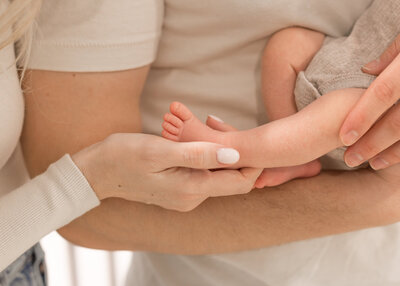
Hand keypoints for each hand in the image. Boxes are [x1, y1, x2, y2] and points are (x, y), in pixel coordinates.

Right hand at [72, 133, 260, 211]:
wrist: (96, 172)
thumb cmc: (123, 156)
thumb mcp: (160, 150)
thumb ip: (198, 154)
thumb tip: (236, 155)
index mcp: (192, 190)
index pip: (240, 182)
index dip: (253, 162)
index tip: (249, 137)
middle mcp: (192, 199)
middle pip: (231, 179)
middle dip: (235, 152)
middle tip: (219, 122)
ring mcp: (185, 197)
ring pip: (217, 175)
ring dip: (219, 152)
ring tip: (207, 124)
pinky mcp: (178, 190)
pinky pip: (203, 175)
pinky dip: (206, 156)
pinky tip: (195, 137)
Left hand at [340, 34, 399, 169]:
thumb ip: (392, 53)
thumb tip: (367, 70)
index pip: (383, 92)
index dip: (363, 116)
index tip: (343, 137)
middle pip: (398, 120)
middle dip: (372, 143)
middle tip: (349, 159)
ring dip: (393, 151)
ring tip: (372, 163)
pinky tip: (395, 157)